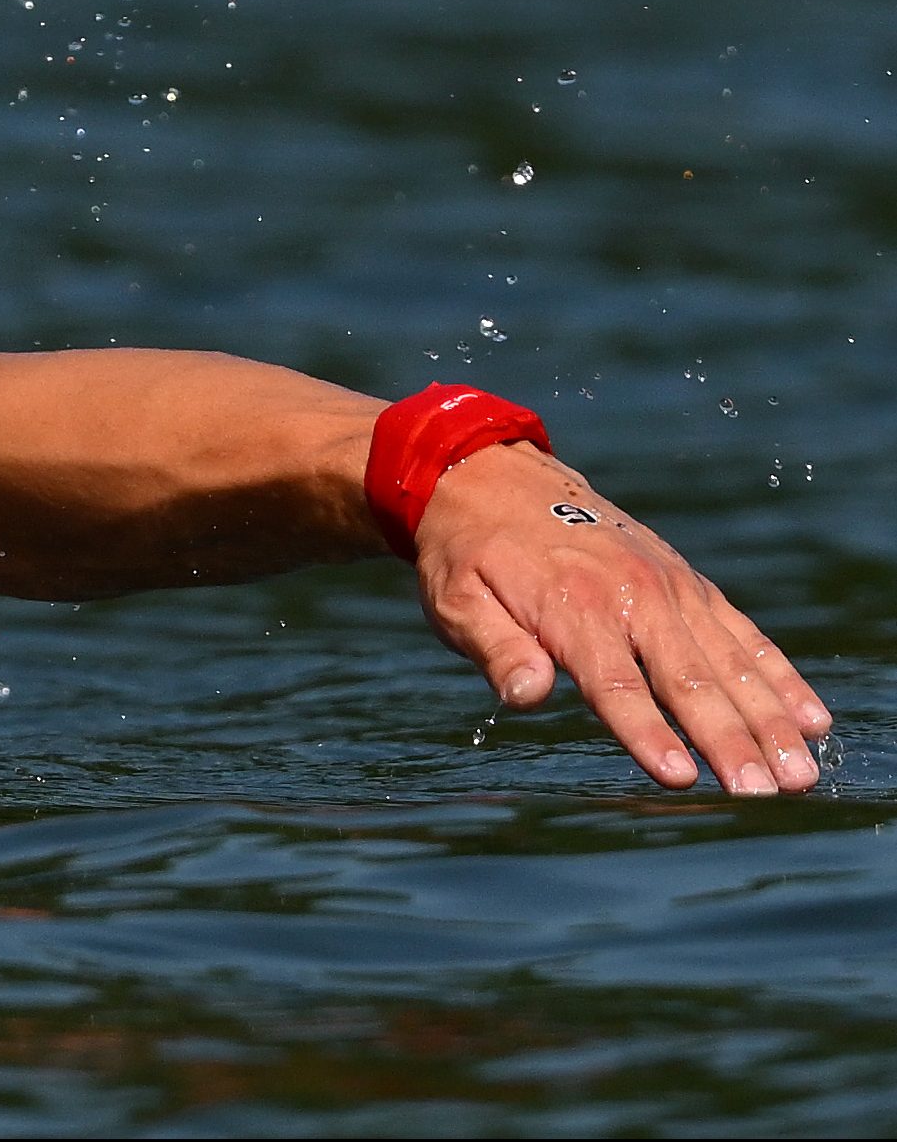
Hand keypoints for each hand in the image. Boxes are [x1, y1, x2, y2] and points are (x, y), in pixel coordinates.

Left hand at [410, 442, 831, 793]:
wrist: (493, 477)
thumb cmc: (470, 552)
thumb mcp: (456, 600)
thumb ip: (494, 648)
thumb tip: (526, 696)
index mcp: (573, 607)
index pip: (617, 684)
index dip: (648, 733)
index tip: (681, 778)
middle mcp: (634, 595)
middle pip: (690, 680)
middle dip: (731, 740)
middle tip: (767, 792)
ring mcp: (670, 587)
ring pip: (731, 662)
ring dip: (771, 719)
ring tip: (802, 772)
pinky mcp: (688, 584)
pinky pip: (743, 635)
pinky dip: (779, 676)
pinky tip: (813, 719)